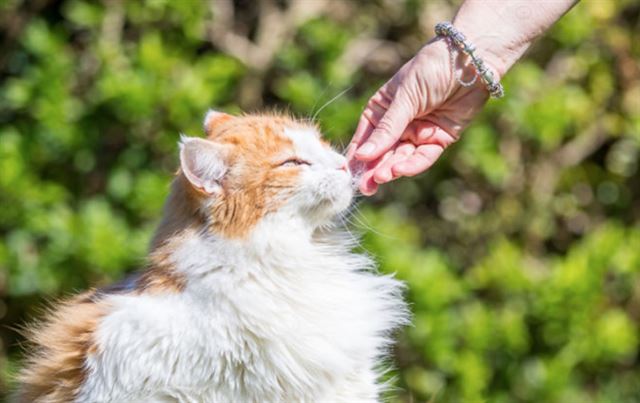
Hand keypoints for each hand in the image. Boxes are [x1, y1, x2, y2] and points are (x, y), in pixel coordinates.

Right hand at [347, 39, 489, 194]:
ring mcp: (418, 133)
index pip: (365, 138)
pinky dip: (413, 164)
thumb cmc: (430, 68)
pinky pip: (424, 157)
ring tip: (381, 178)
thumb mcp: (404, 97)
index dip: (358, 156)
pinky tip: (401, 169)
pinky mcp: (439, 139)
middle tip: (366, 186)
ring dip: (391, 168)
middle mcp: (397, 125)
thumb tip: (362, 155)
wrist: (470, 60)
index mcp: (380, 110)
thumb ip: (387, 129)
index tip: (350, 173)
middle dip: (373, 169)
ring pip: (401, 157)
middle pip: (382, 153)